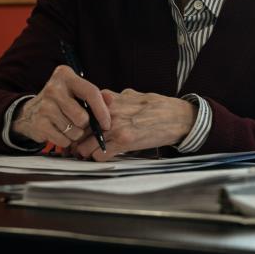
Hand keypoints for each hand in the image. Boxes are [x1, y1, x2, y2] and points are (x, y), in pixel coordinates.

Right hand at [11, 66, 111, 150]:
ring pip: (74, 130)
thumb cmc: (62, 102)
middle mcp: (53, 88)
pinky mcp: (38, 123)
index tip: (107, 123)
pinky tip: (59, 132)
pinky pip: (63, 139)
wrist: (30, 113)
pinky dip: (66, 141)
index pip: (91, 93)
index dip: (102, 111)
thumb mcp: (77, 93)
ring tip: (68, 126)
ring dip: (75, 134)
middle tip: (80, 123)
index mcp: (65, 75)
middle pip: (82, 117)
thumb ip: (96, 96)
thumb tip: (111, 100)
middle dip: (85, 125)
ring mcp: (44, 106)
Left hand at [71, 89, 196, 159]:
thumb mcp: (134, 95)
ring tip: (88, 154)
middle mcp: (110, 113)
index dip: (77, 124)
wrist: (178, 117)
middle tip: (76, 146)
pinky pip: (99, 155)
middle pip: (79, 131)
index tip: (77, 131)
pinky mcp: (124, 142)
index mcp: (110, 100)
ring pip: (85, 146)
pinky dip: (98, 158)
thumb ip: (115, 98)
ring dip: (85, 152)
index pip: (80, 114)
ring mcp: (116, 128)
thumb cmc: (158, 106)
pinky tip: (103, 156)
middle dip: (77, 140)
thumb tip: (103, 99)